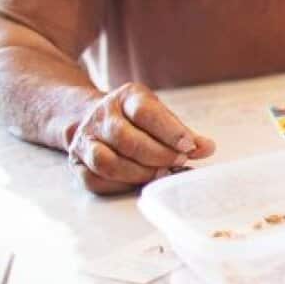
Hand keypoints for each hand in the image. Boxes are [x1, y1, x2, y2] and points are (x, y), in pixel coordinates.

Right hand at [66, 82, 214, 194]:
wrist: (94, 117)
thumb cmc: (138, 120)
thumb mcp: (162, 116)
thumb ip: (184, 133)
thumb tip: (207, 148)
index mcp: (126, 97)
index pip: (145, 112)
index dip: (170, 131)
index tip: (190, 146)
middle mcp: (101, 116)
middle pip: (127, 139)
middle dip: (158, 155)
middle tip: (179, 162)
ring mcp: (85, 139)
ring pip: (107, 162)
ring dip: (138, 173)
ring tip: (161, 173)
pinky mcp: (77, 162)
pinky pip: (95, 180)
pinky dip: (120, 186)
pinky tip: (139, 183)